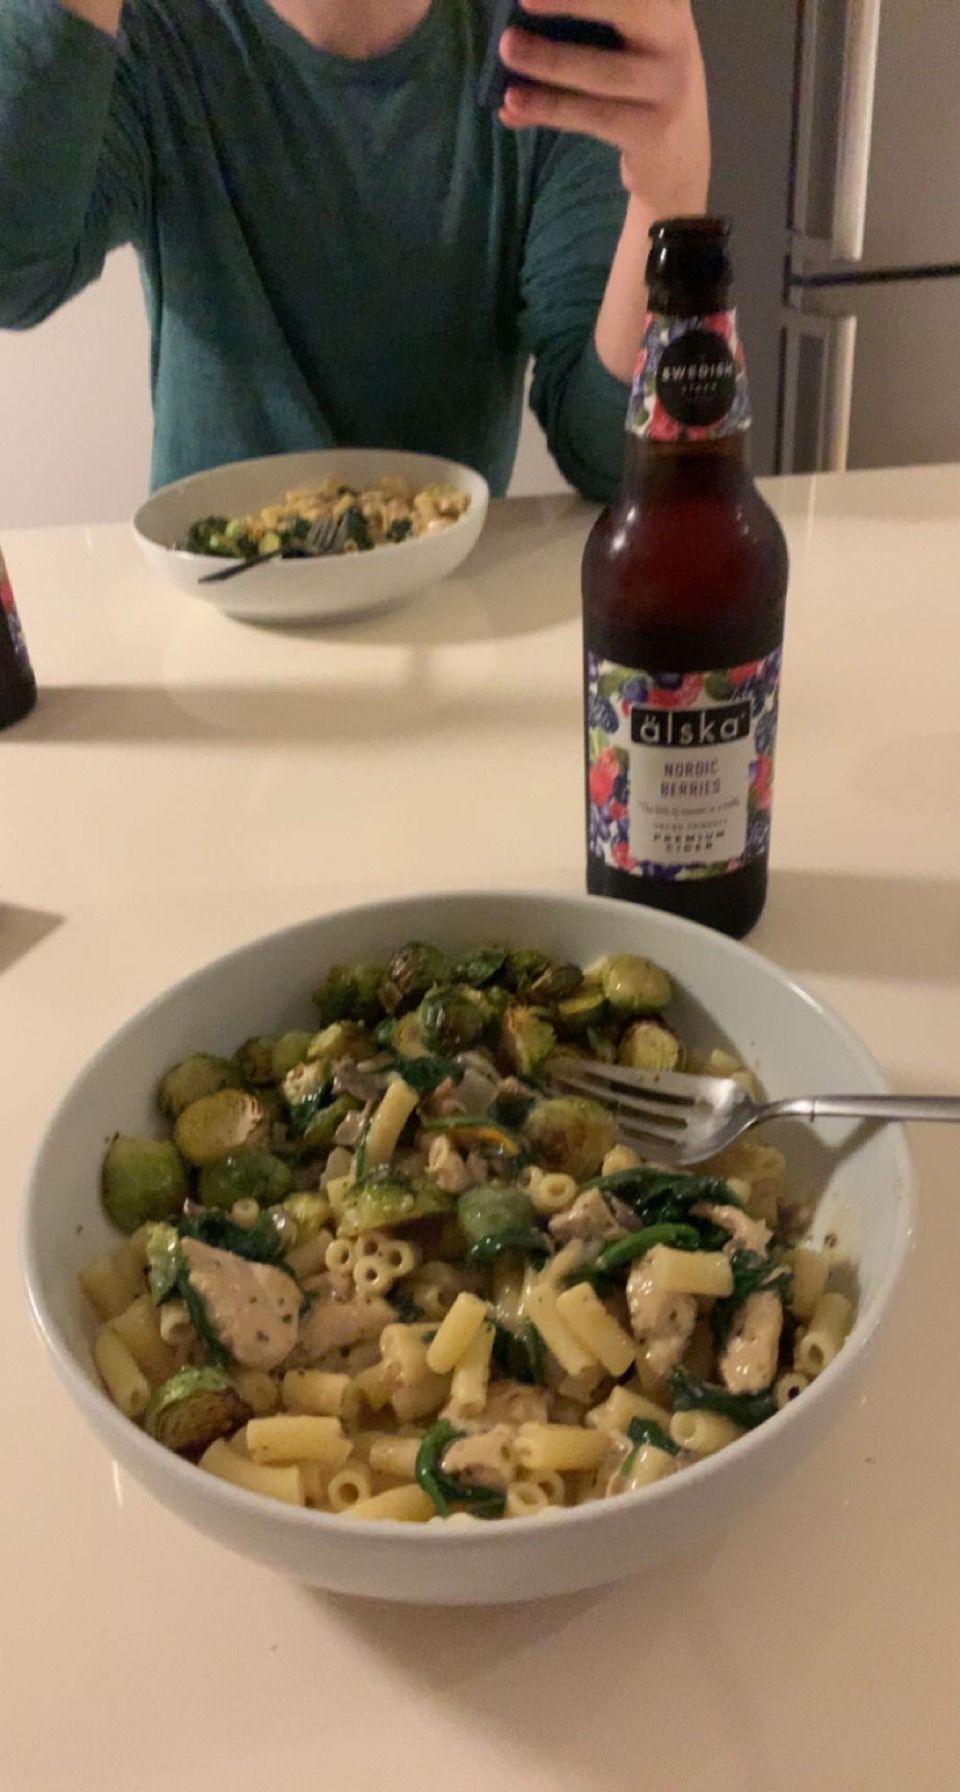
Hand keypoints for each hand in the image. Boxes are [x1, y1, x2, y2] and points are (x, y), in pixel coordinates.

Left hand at [499, 0, 708, 220]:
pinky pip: (593, 116)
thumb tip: (521, 25)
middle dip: (576, 1)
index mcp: (667, 6)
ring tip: (507, 49)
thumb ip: (594, 21)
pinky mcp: (653, 131)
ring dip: (551, 60)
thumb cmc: (638, 88)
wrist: (678, 161)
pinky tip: (513, 105)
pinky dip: (549, 109)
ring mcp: (670, 86)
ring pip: (605, 71)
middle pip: (631, 8)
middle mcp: (677, 38)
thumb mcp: (630, 44)